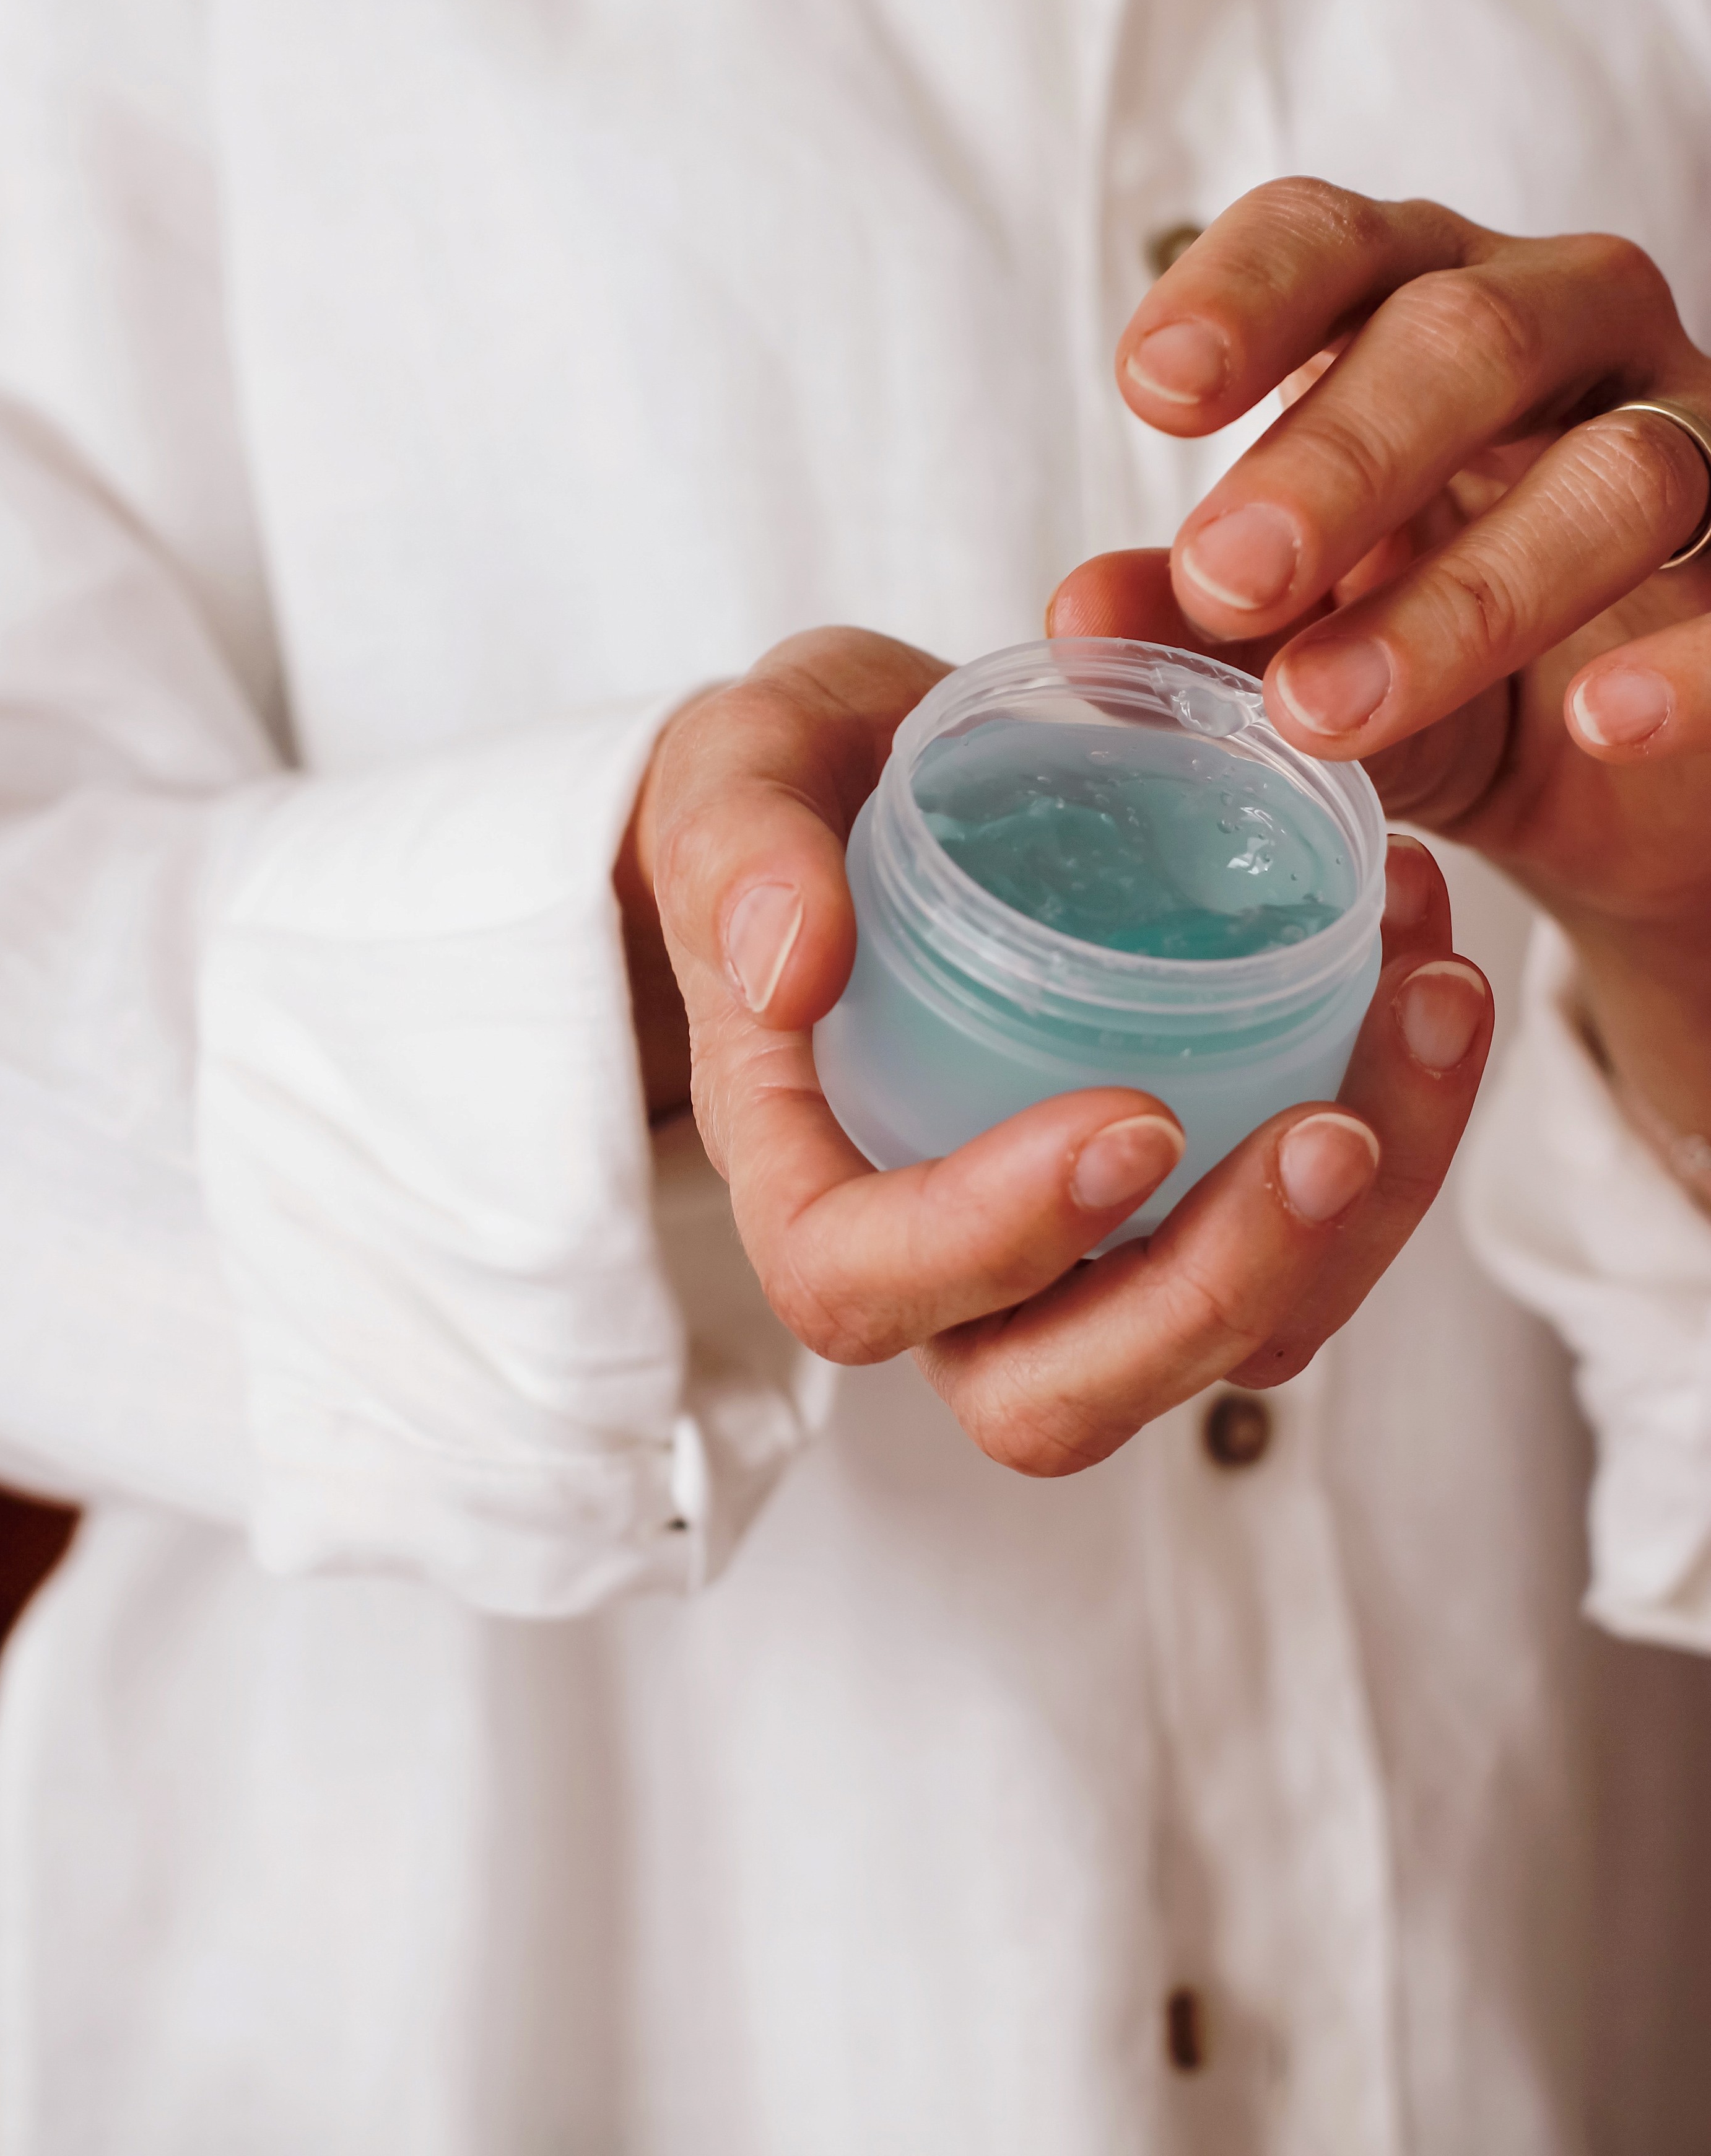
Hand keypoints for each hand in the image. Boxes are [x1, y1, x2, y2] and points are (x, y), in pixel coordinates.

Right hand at [623, 626, 1491, 1472]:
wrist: (886, 776)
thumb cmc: (793, 792)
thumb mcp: (738, 773)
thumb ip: (739, 851)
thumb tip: (793, 963)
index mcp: (805, 1173)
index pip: (864, 1285)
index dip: (995, 1243)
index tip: (1135, 1117)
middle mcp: (940, 1258)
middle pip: (1054, 1397)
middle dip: (1211, 1296)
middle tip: (1333, 1133)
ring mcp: (1074, 1249)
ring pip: (1215, 1343)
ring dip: (1354, 1222)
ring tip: (1429, 1004)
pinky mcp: (1183, 1197)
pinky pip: (1301, 1243)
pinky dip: (1400, 1130)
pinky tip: (1431, 971)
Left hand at [1054, 180, 1710, 1141]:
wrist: (1617, 783)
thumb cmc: (1437, 661)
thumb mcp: (1303, 643)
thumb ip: (1199, 631)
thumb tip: (1078, 615)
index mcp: (1419, 307)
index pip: (1332, 238)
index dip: (1246, 295)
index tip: (1153, 390)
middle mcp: (1569, 332)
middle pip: (1466, 338)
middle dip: (1337, 458)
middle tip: (1223, 576)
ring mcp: (1697, 436)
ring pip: (1617, 471)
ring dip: (1470, 595)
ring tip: (1325, 710)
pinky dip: (1690, 665)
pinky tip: (1604, 721)